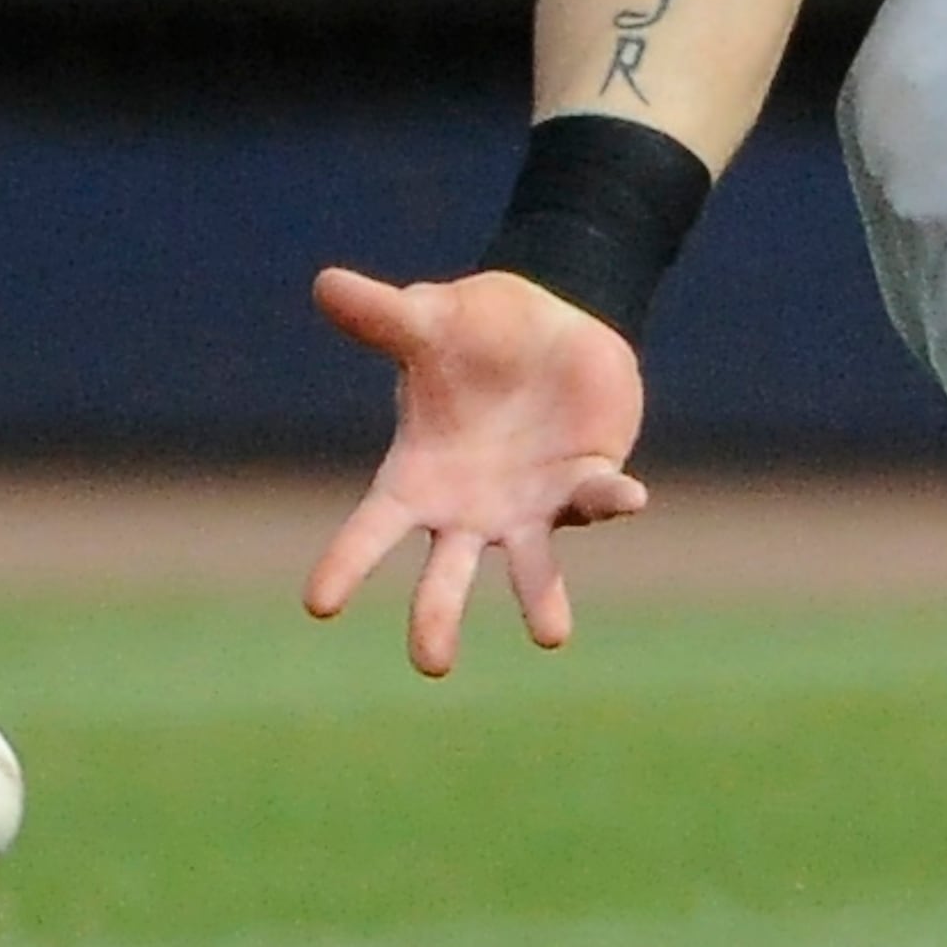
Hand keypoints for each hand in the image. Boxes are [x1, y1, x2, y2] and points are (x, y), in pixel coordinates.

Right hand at [304, 267, 650, 675]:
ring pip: (532, 566)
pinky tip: (628, 496)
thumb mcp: (427, 320)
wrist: (548, 320)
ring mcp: (529, 506)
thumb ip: (381, 316)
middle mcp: (468, 509)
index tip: (318, 605)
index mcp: (416, 477)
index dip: (345, 565)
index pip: (370, 530)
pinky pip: (597, 500)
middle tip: (432, 664)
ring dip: (541, 600)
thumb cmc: (471, 331)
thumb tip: (324, 282)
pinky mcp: (585, 483)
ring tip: (551, 636)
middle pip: (446, 576)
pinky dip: (610, 500)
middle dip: (437, 618)